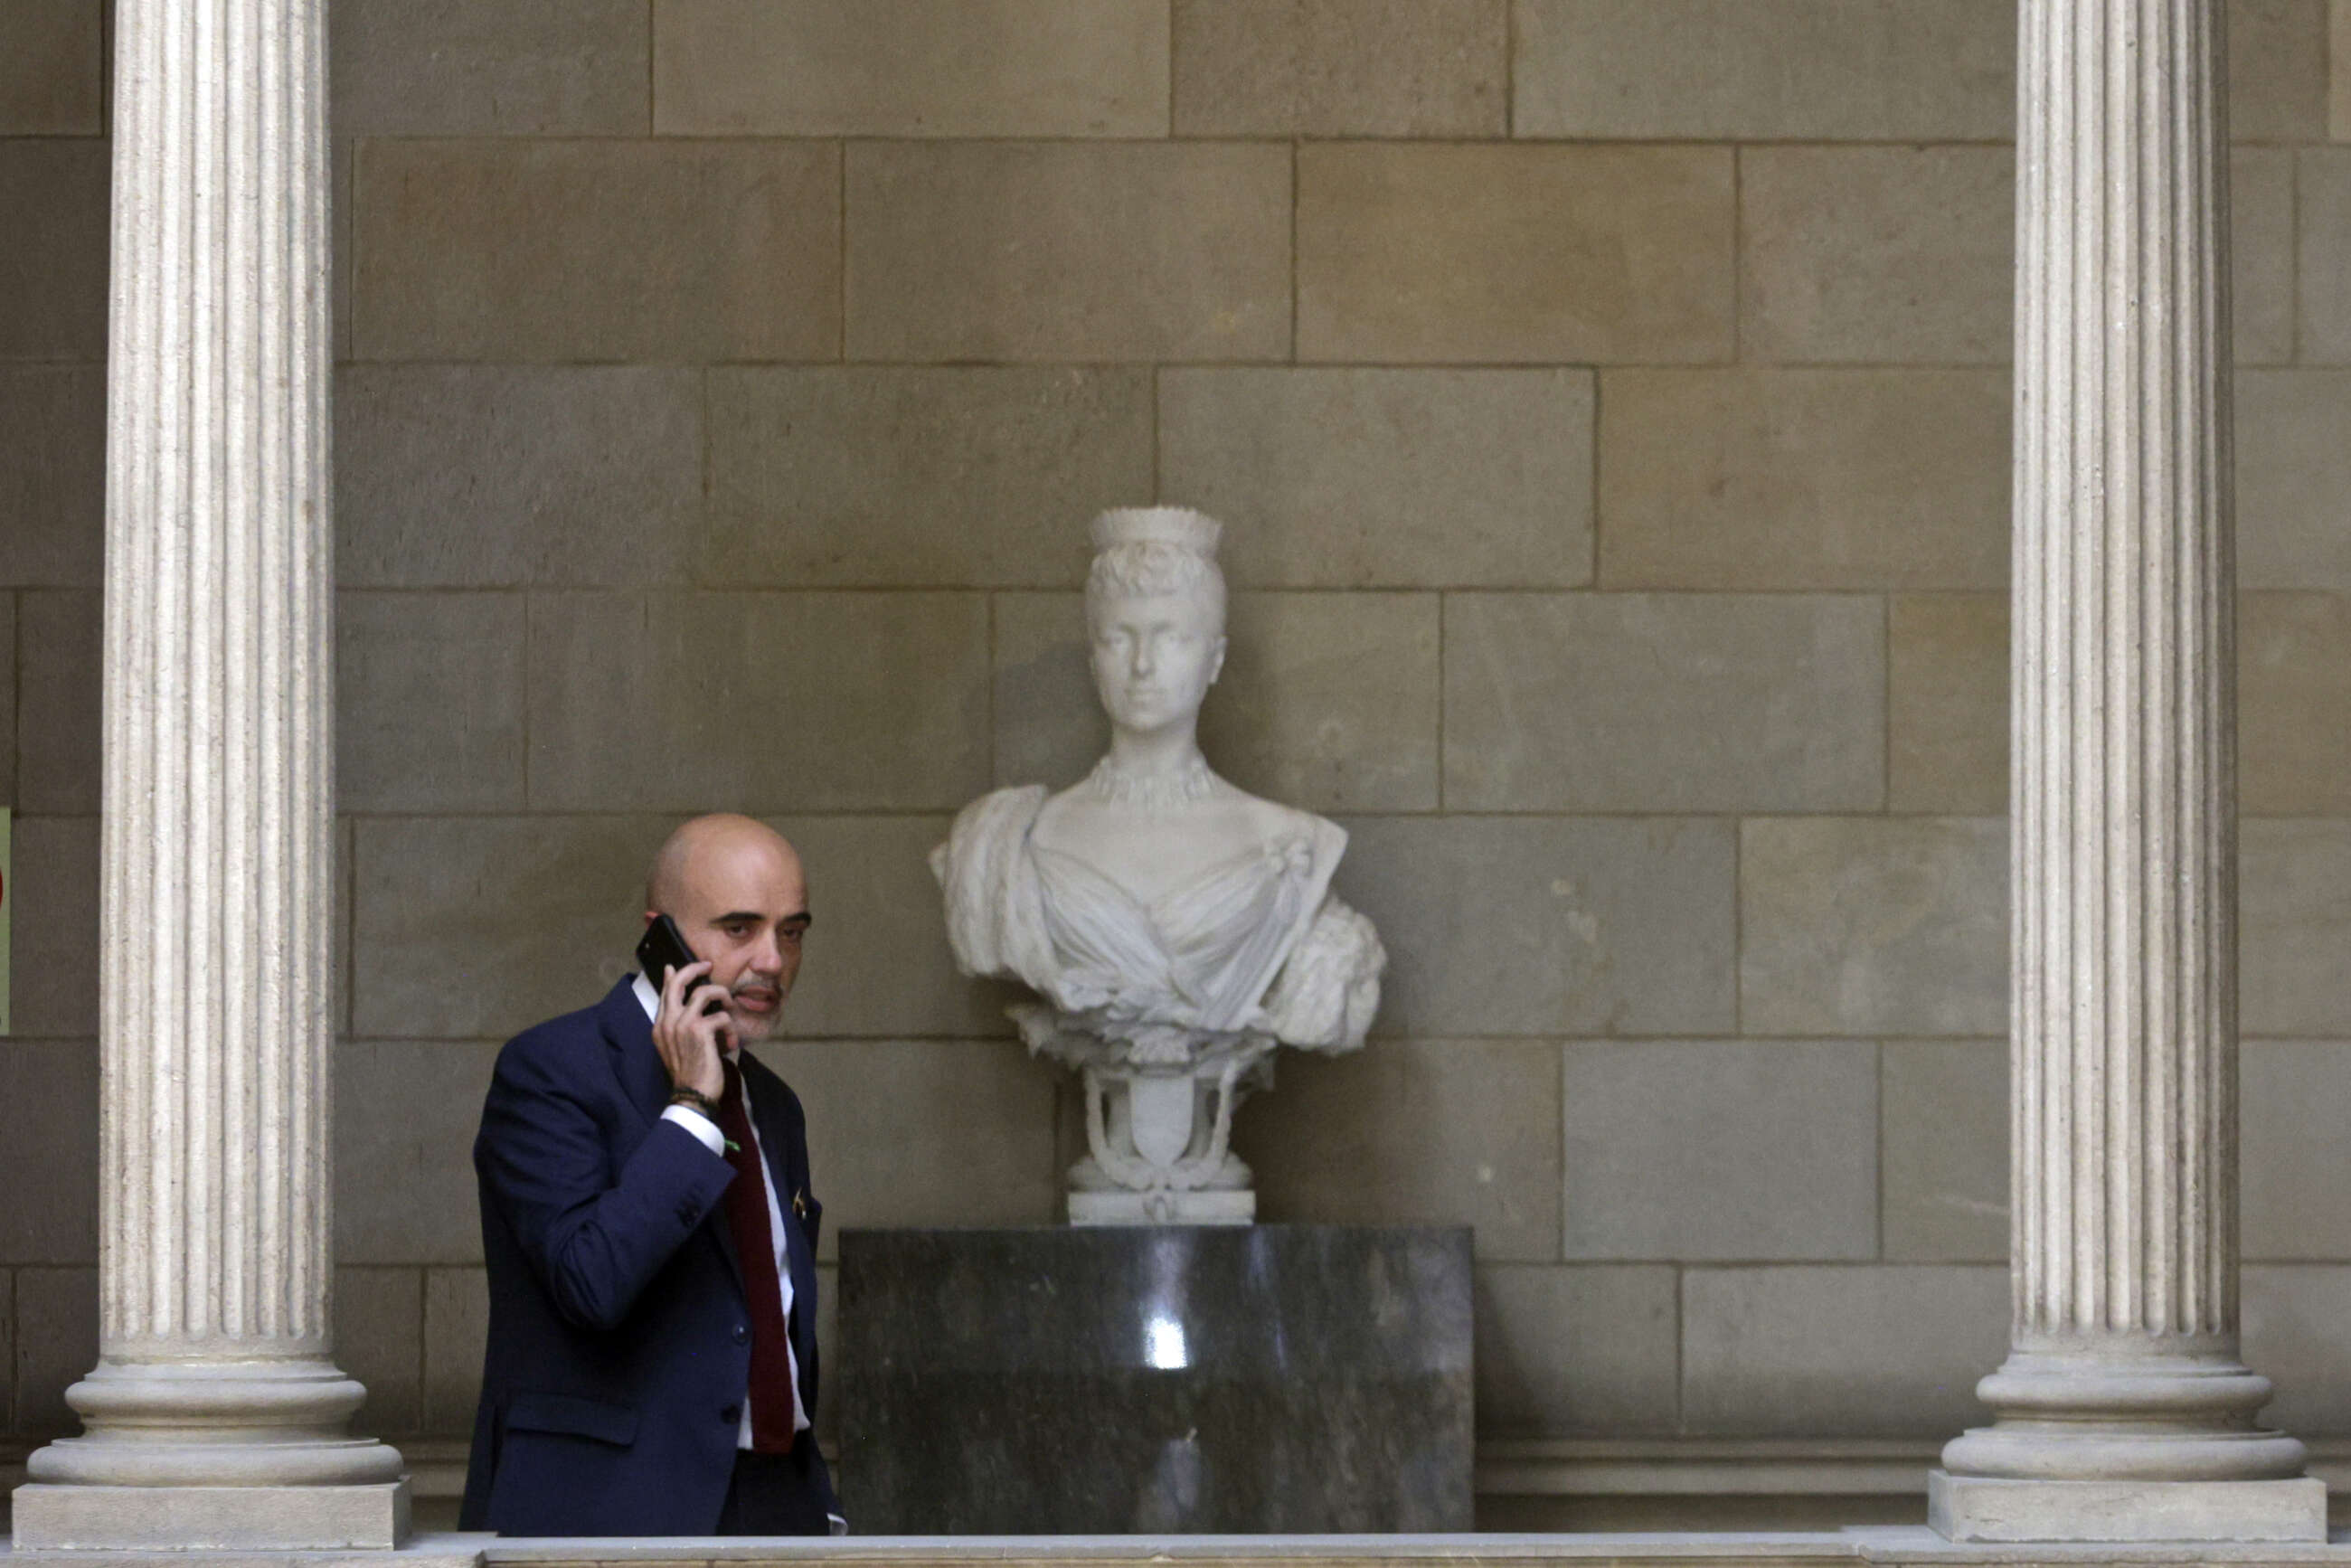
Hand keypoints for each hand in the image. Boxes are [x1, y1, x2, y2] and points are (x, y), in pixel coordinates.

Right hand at [653, 959, 727, 1101]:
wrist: (691, 1095)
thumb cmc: (690, 1074)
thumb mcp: (677, 1048)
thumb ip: (680, 1027)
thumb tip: (690, 1008)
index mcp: (661, 1027)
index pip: (665, 993)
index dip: (673, 976)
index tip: (675, 966)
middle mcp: (668, 1022)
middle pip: (678, 982)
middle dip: (694, 969)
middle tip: (708, 966)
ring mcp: (682, 1025)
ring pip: (705, 992)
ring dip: (723, 998)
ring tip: (729, 1010)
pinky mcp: (699, 1031)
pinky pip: (722, 1016)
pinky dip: (731, 1029)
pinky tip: (730, 1044)